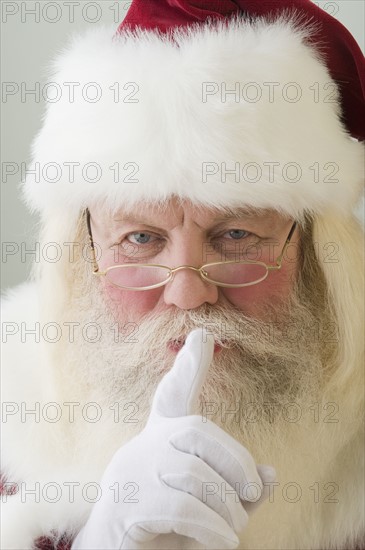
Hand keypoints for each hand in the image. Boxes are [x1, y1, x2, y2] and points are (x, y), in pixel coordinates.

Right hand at [72, 328, 275, 549]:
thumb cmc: (169, 527)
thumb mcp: (210, 505)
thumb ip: (238, 488)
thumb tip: (270, 474)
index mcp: (161, 439)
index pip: (174, 396)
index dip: (189, 367)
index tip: (202, 334)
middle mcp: (144, 446)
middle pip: (196, 431)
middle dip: (234, 460)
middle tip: (253, 491)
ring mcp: (132, 472)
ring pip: (193, 474)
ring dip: (227, 506)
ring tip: (234, 529)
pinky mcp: (127, 503)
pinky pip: (181, 507)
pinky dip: (212, 527)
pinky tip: (224, 541)